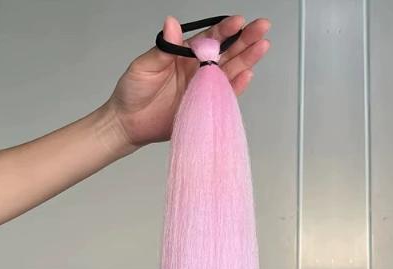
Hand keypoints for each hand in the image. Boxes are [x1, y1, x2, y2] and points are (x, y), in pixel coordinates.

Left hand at [106, 15, 270, 149]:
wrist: (129, 123)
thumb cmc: (133, 91)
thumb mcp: (145, 65)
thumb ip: (163, 48)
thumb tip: (172, 24)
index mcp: (185, 54)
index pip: (209, 38)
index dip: (225, 30)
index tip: (239, 21)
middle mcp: (198, 69)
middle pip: (226, 52)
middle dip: (245, 39)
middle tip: (263, 27)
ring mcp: (203, 88)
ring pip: (230, 71)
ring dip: (247, 60)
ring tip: (263, 46)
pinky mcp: (205, 107)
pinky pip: (224, 96)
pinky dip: (236, 87)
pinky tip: (248, 74)